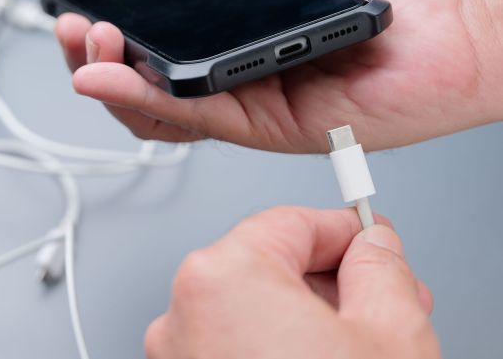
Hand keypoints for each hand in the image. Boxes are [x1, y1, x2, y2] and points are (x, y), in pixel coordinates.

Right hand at [55, 0, 502, 151]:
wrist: (463, 10)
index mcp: (247, 46)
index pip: (165, 54)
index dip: (119, 41)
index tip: (90, 14)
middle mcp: (245, 83)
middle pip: (152, 90)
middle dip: (99, 62)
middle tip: (74, 34)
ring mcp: (256, 109)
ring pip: (163, 114)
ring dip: (111, 84)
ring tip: (83, 52)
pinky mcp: (272, 128)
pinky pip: (197, 119)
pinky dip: (146, 100)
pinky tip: (110, 79)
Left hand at [144, 206, 439, 358]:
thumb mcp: (388, 335)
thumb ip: (380, 271)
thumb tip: (374, 248)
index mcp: (221, 279)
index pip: (291, 221)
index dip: (344, 229)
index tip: (371, 238)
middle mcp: (183, 312)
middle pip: (267, 264)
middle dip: (329, 278)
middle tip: (378, 295)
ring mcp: (177, 353)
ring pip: (250, 307)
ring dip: (303, 314)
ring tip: (354, 341)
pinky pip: (231, 341)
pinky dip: (272, 342)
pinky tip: (315, 356)